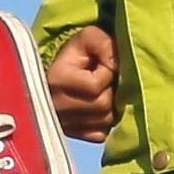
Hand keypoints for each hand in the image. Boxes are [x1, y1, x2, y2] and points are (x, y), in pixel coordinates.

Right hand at [46, 26, 120, 142]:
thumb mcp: (88, 38)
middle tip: (103, 80)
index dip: (106, 72)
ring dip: (110, 105)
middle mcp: (56, 106)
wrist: (60, 75)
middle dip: (110, 89)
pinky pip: (101, 134)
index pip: (94, 85)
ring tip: (101, 92)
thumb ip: (104, 44)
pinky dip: (105, 121)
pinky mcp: (74, 136)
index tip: (100, 65)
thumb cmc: (77, 55)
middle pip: (102, 105)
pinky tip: (98, 107)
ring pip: (104, 121)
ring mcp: (64, 125)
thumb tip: (116, 65)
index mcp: (56, 80)